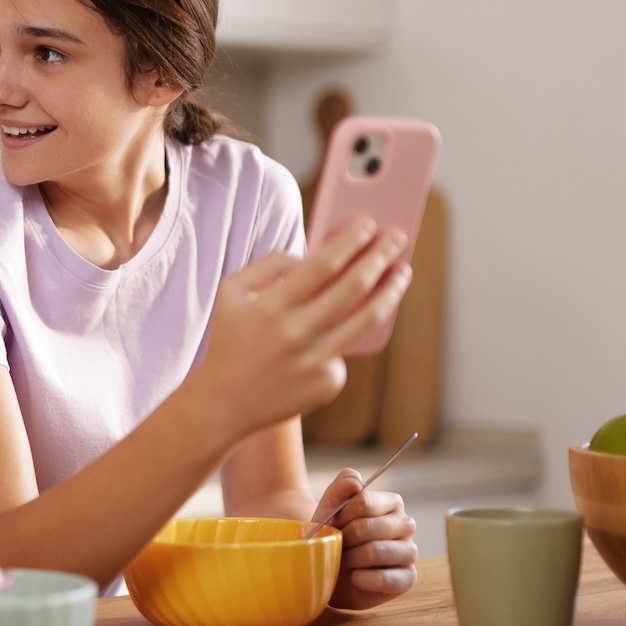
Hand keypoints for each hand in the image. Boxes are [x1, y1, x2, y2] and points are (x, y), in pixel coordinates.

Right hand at [194, 220, 411, 440]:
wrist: (223, 402)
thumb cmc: (230, 340)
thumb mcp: (231, 293)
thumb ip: (267, 265)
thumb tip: (308, 255)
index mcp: (271, 307)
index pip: (323, 264)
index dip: (350, 240)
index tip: (369, 224)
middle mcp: (296, 334)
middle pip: (353, 287)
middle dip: (380, 256)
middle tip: (396, 239)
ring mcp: (314, 362)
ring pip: (367, 319)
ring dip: (391, 290)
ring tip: (401, 272)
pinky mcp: (327, 384)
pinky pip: (346, 350)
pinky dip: (345, 335)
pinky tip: (341, 328)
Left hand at [311, 468, 417, 609]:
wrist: (331, 569)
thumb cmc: (334, 535)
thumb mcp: (329, 508)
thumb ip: (341, 487)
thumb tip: (356, 482)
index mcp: (391, 503)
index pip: (365, 501)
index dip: (341, 515)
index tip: (331, 525)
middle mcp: (405, 524)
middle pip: (368, 527)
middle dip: (344, 539)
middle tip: (335, 546)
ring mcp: (409, 551)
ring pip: (377, 551)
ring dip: (351, 559)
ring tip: (342, 562)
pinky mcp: (408, 578)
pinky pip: (387, 578)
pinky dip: (364, 579)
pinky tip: (355, 577)